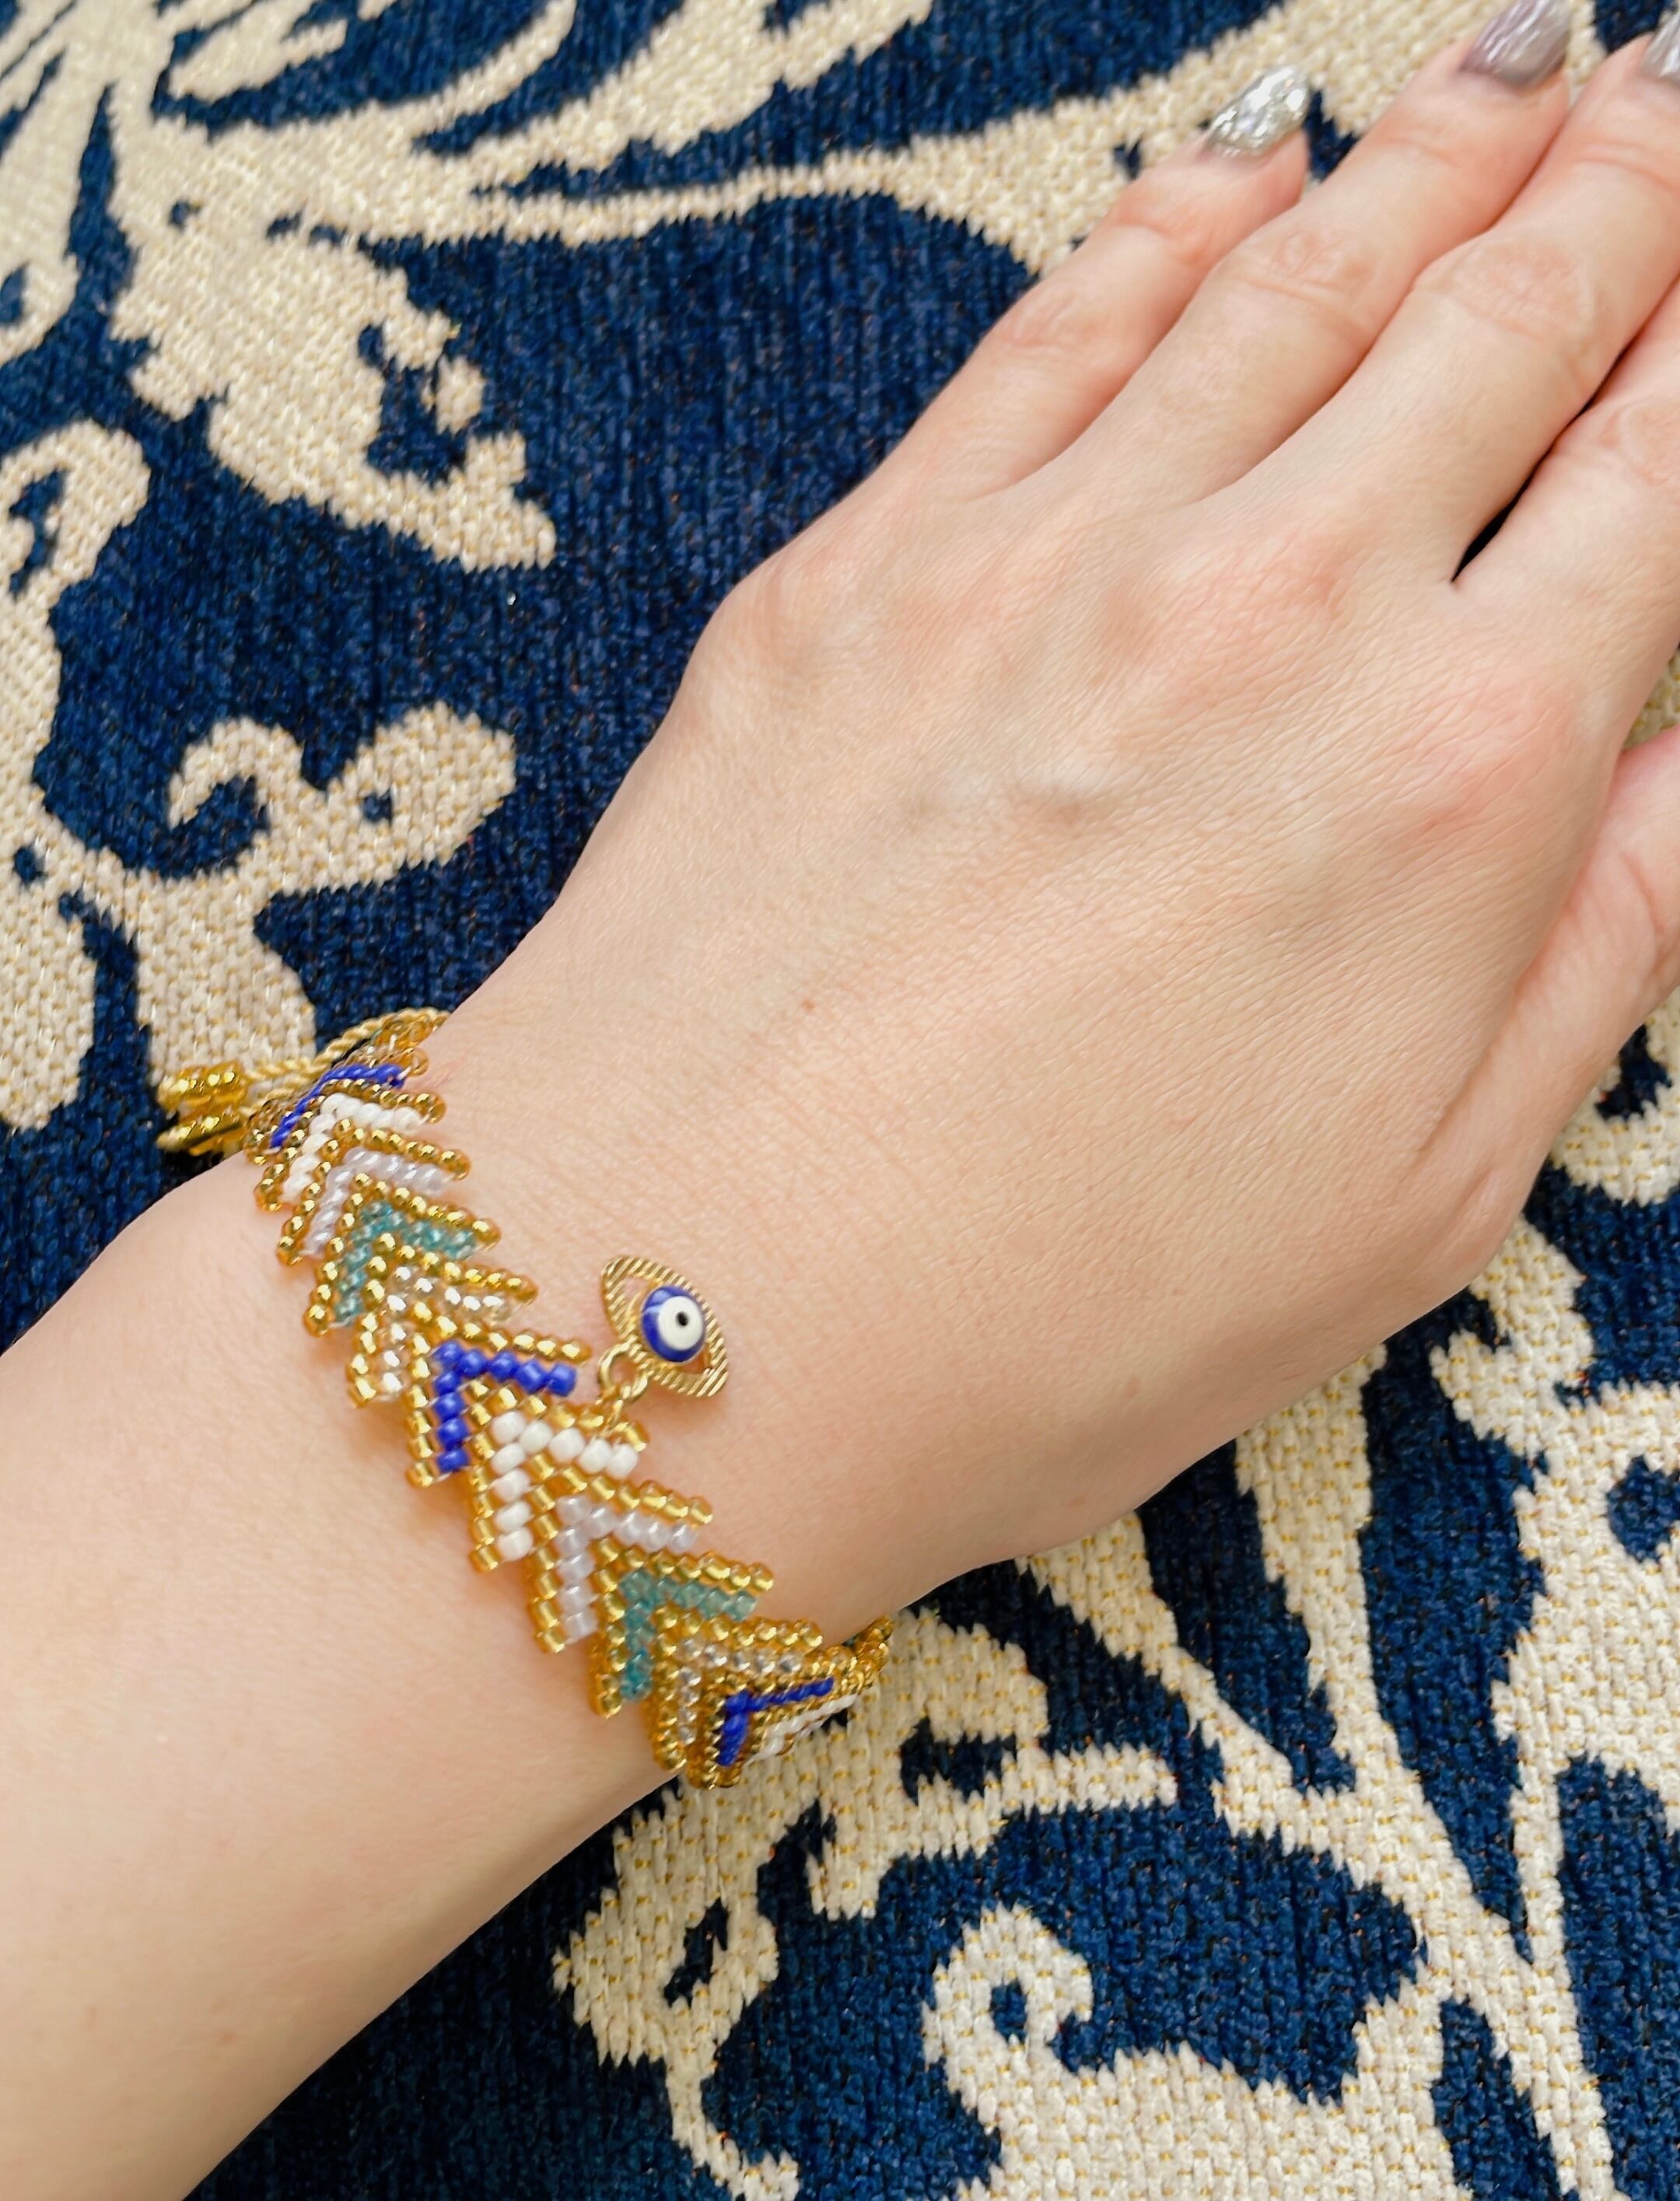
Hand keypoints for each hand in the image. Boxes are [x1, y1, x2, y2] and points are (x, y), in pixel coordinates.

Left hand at [444, 27, 1679, 1608]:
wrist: (678, 1299)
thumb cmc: (1057, 1312)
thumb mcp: (1423, 1201)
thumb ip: (1592, 947)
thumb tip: (1674, 758)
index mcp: (1453, 778)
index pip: (1648, 480)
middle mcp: (1272, 613)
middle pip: (1492, 326)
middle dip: (1609, 192)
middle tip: (1664, 93)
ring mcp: (1051, 564)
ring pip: (1288, 285)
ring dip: (1420, 165)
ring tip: (1508, 73)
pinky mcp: (862, 569)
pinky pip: (1054, 331)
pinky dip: (1166, 228)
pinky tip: (1239, 168)